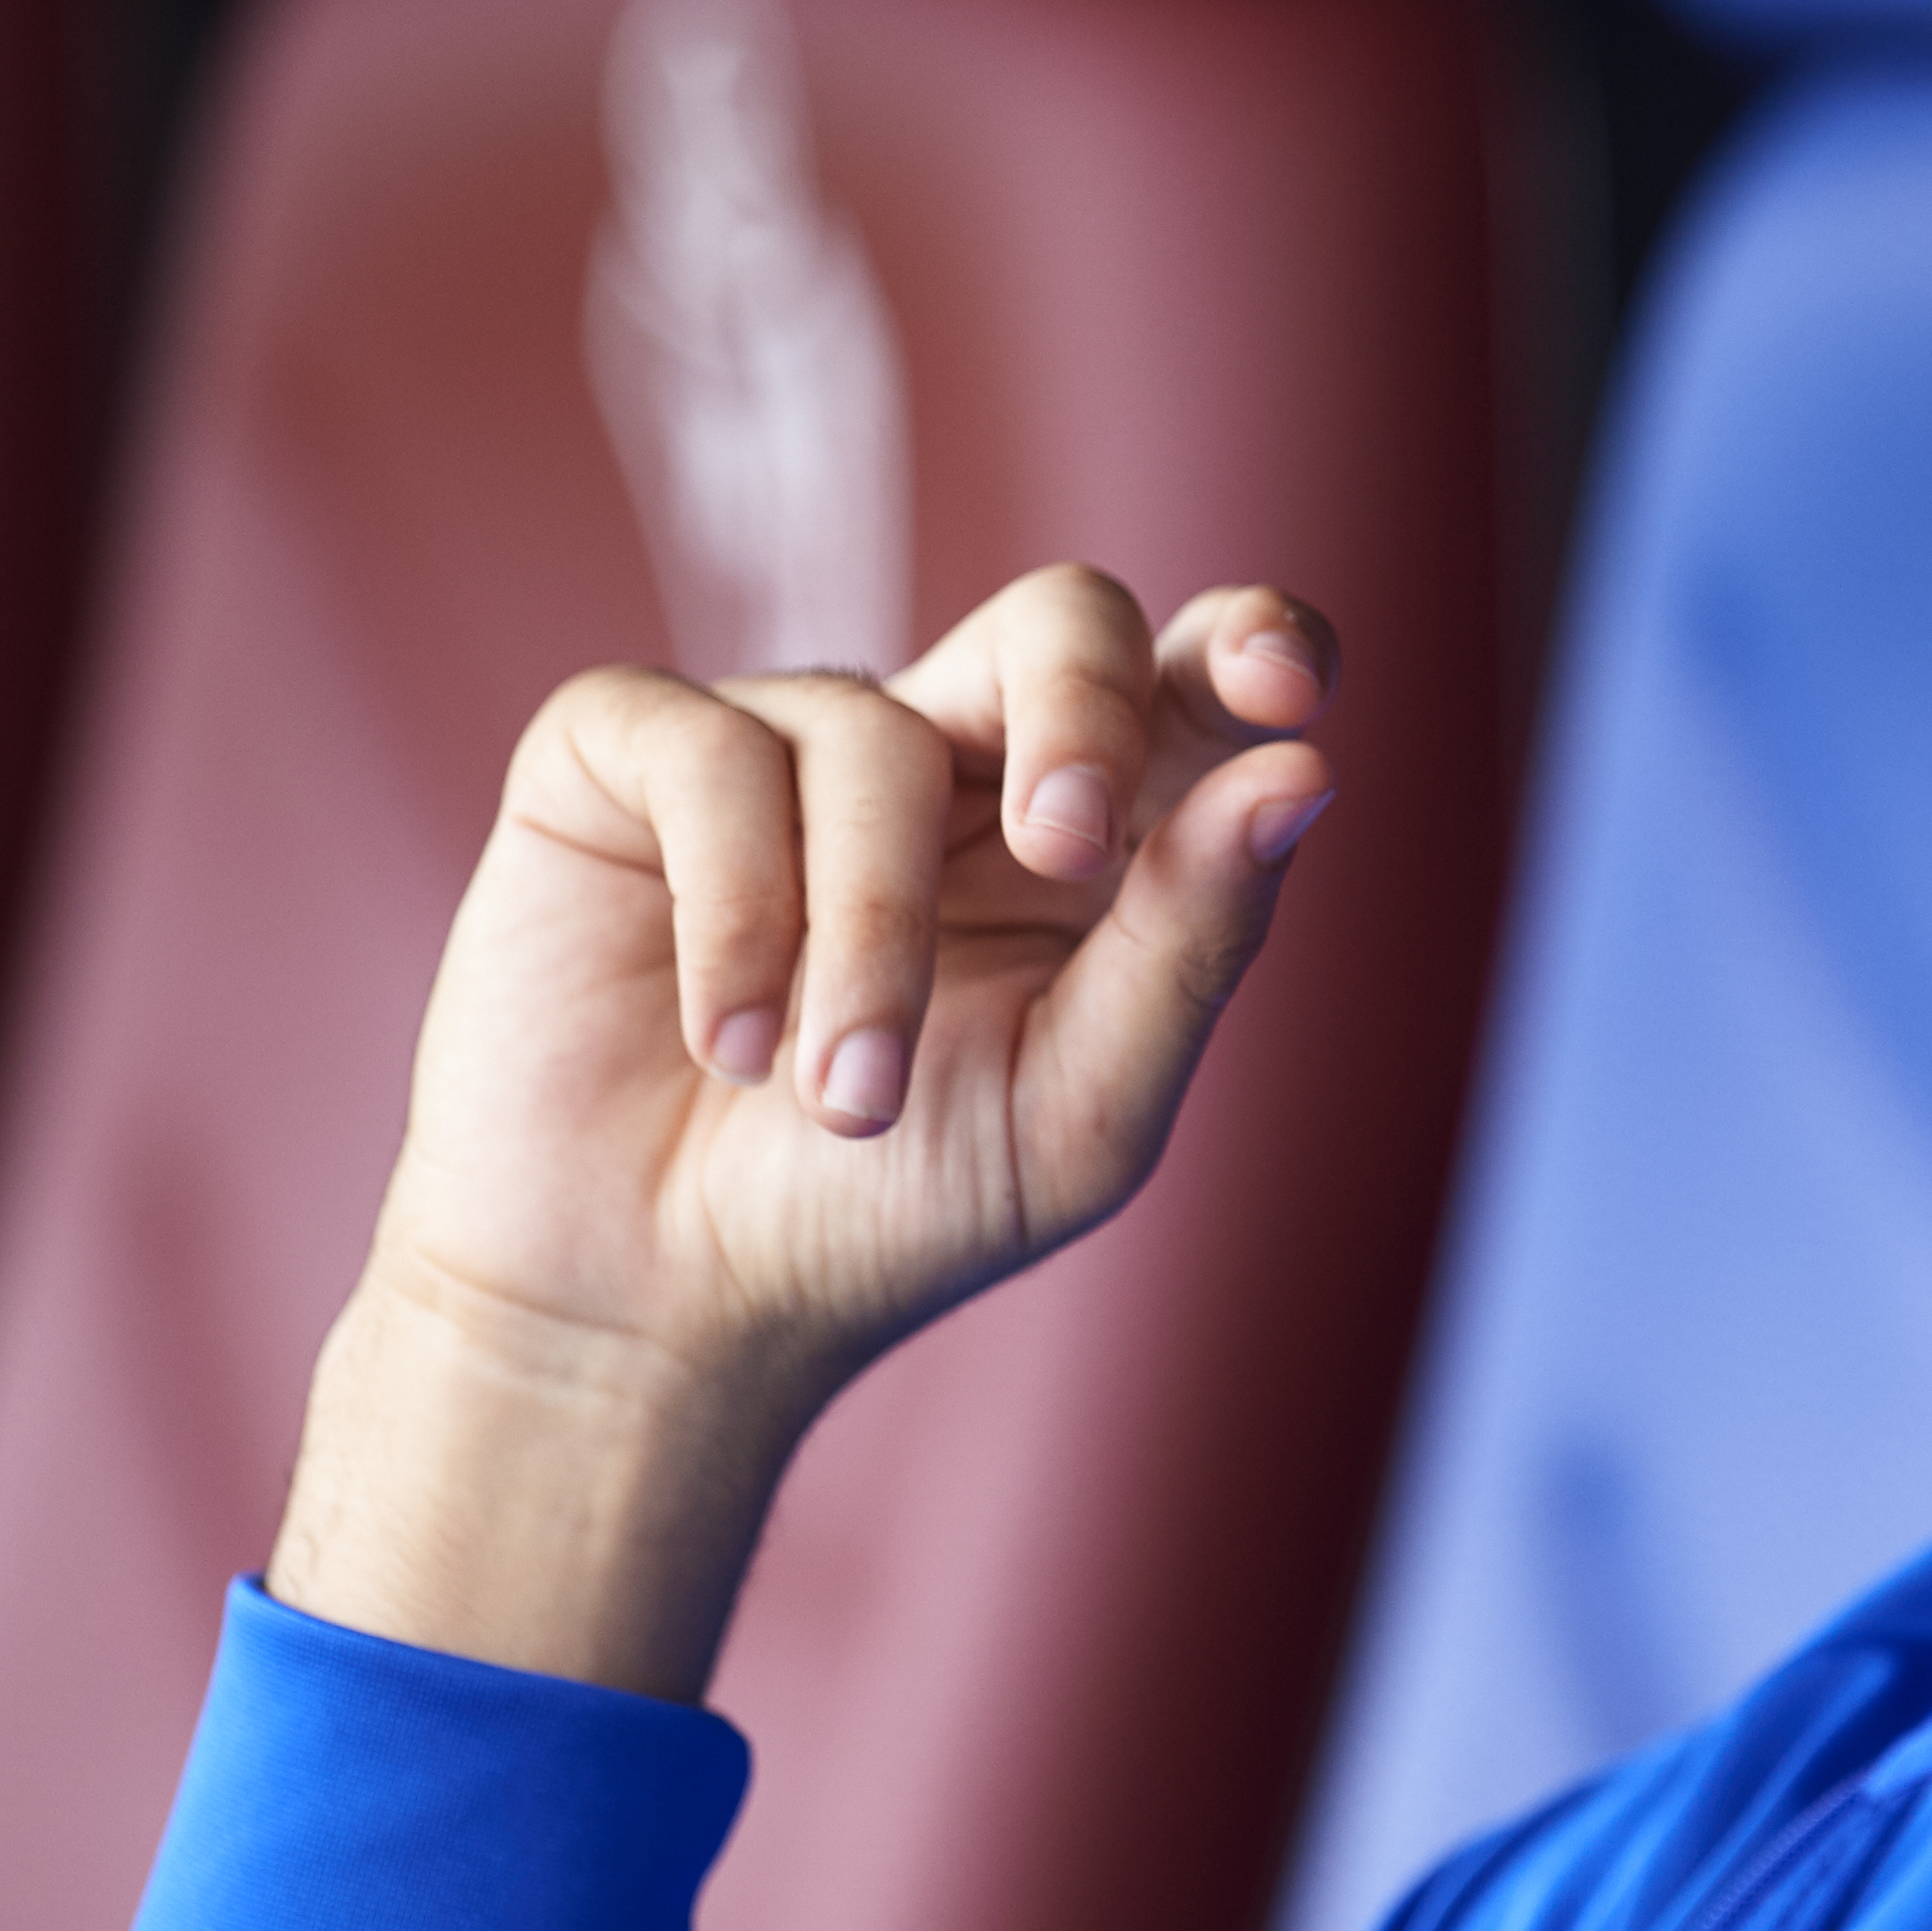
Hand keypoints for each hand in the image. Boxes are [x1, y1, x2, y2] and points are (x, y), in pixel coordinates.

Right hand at [266, 566, 1337, 1699]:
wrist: (656, 1311)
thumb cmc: (885, 1211)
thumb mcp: (1076, 1109)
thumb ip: (1191, 943)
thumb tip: (1304, 771)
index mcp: (1094, 832)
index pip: (1200, 677)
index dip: (1254, 638)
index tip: (1284, 683)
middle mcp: (955, 754)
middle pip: (1061, 619)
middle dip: (1080, 712)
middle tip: (1066, 845)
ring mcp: (790, 740)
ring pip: (874, 730)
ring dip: (869, 934)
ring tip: (840, 1100)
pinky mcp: (627, 756)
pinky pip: (705, 748)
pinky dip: (731, 909)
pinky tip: (721, 1041)